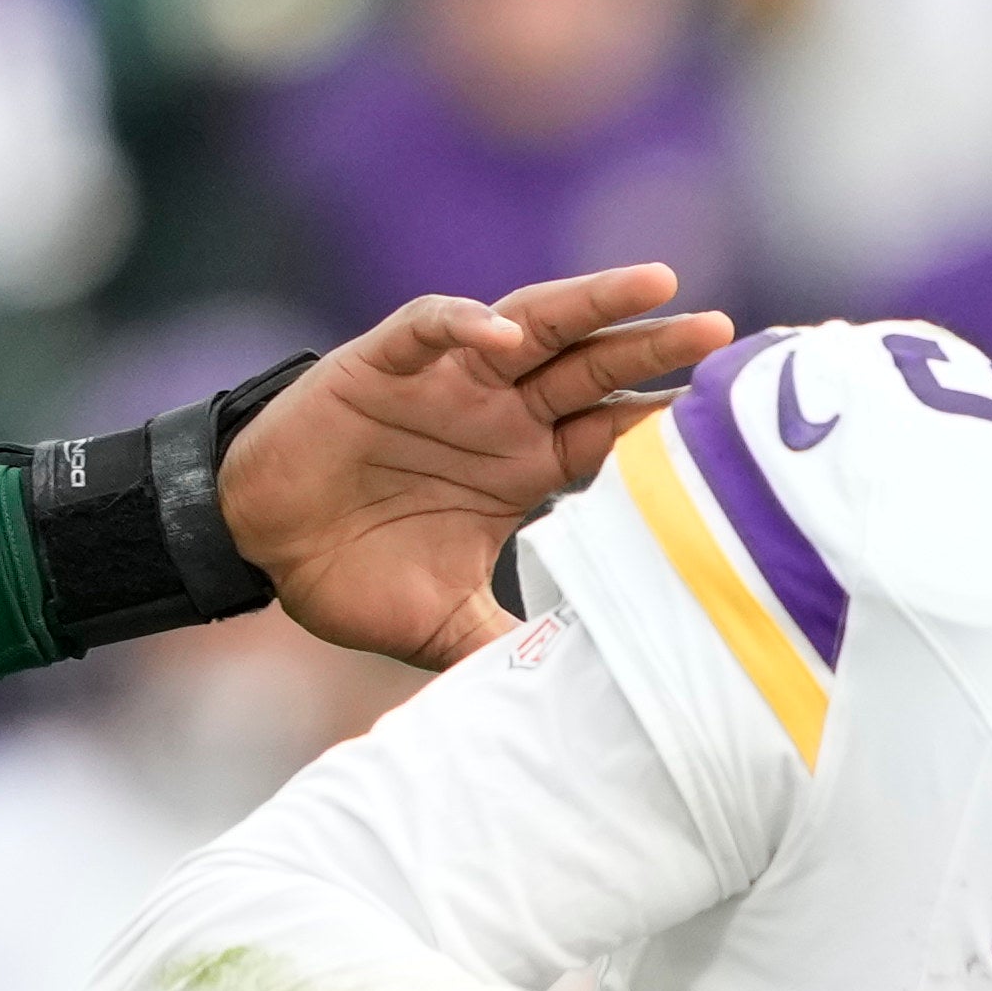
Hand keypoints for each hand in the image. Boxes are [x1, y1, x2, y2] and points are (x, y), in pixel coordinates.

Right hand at [223, 267, 737, 671]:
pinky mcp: (387, 361)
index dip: (664, 424)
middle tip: (724, 334)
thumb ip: (505, 651)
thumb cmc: (351, 576)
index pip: (610, 434)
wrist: (259, 543)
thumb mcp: (444, 629)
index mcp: (523, 467)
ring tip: (656, 287)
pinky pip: (435, 326)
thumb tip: (571, 704)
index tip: (732, 423)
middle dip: (655, 349)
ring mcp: (448, 380)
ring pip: (536, 325)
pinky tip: (505, 335)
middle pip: (594, 370)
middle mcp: (499, 413)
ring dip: (594, 305)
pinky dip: (467, 324)